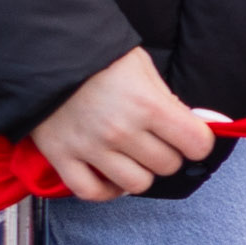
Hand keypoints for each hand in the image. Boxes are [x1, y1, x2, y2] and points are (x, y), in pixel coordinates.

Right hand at [25, 47, 225, 202]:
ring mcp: (90, 147)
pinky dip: (106, 190)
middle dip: (168, 153)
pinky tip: (110, 175)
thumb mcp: (142, 68)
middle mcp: (121, 131)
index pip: (196, 144)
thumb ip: (169, 100)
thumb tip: (203, 125)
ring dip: (140, 172)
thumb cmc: (98, 57)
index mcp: (147, 105)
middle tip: (156, 139)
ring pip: (136, 184)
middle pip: (167, 165)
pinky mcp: (61, 156)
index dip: (198, 141)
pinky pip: (92, 192)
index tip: (190, 136)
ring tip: (133, 155)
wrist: (42, 51)